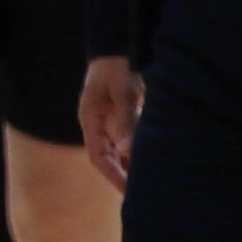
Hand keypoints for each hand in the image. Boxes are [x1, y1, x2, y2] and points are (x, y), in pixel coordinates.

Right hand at [82, 59, 144, 193]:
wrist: (116, 46)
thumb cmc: (118, 66)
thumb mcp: (124, 92)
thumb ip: (126, 120)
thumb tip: (126, 150)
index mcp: (90, 119)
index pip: (97, 156)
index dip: (113, 176)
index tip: (129, 192)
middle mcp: (96, 124)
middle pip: (108, 157)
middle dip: (124, 175)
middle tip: (144, 194)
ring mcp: (107, 120)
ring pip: (118, 149)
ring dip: (132, 164)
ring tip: (151, 182)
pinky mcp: (118, 116)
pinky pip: (126, 139)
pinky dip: (137, 151)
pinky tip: (151, 159)